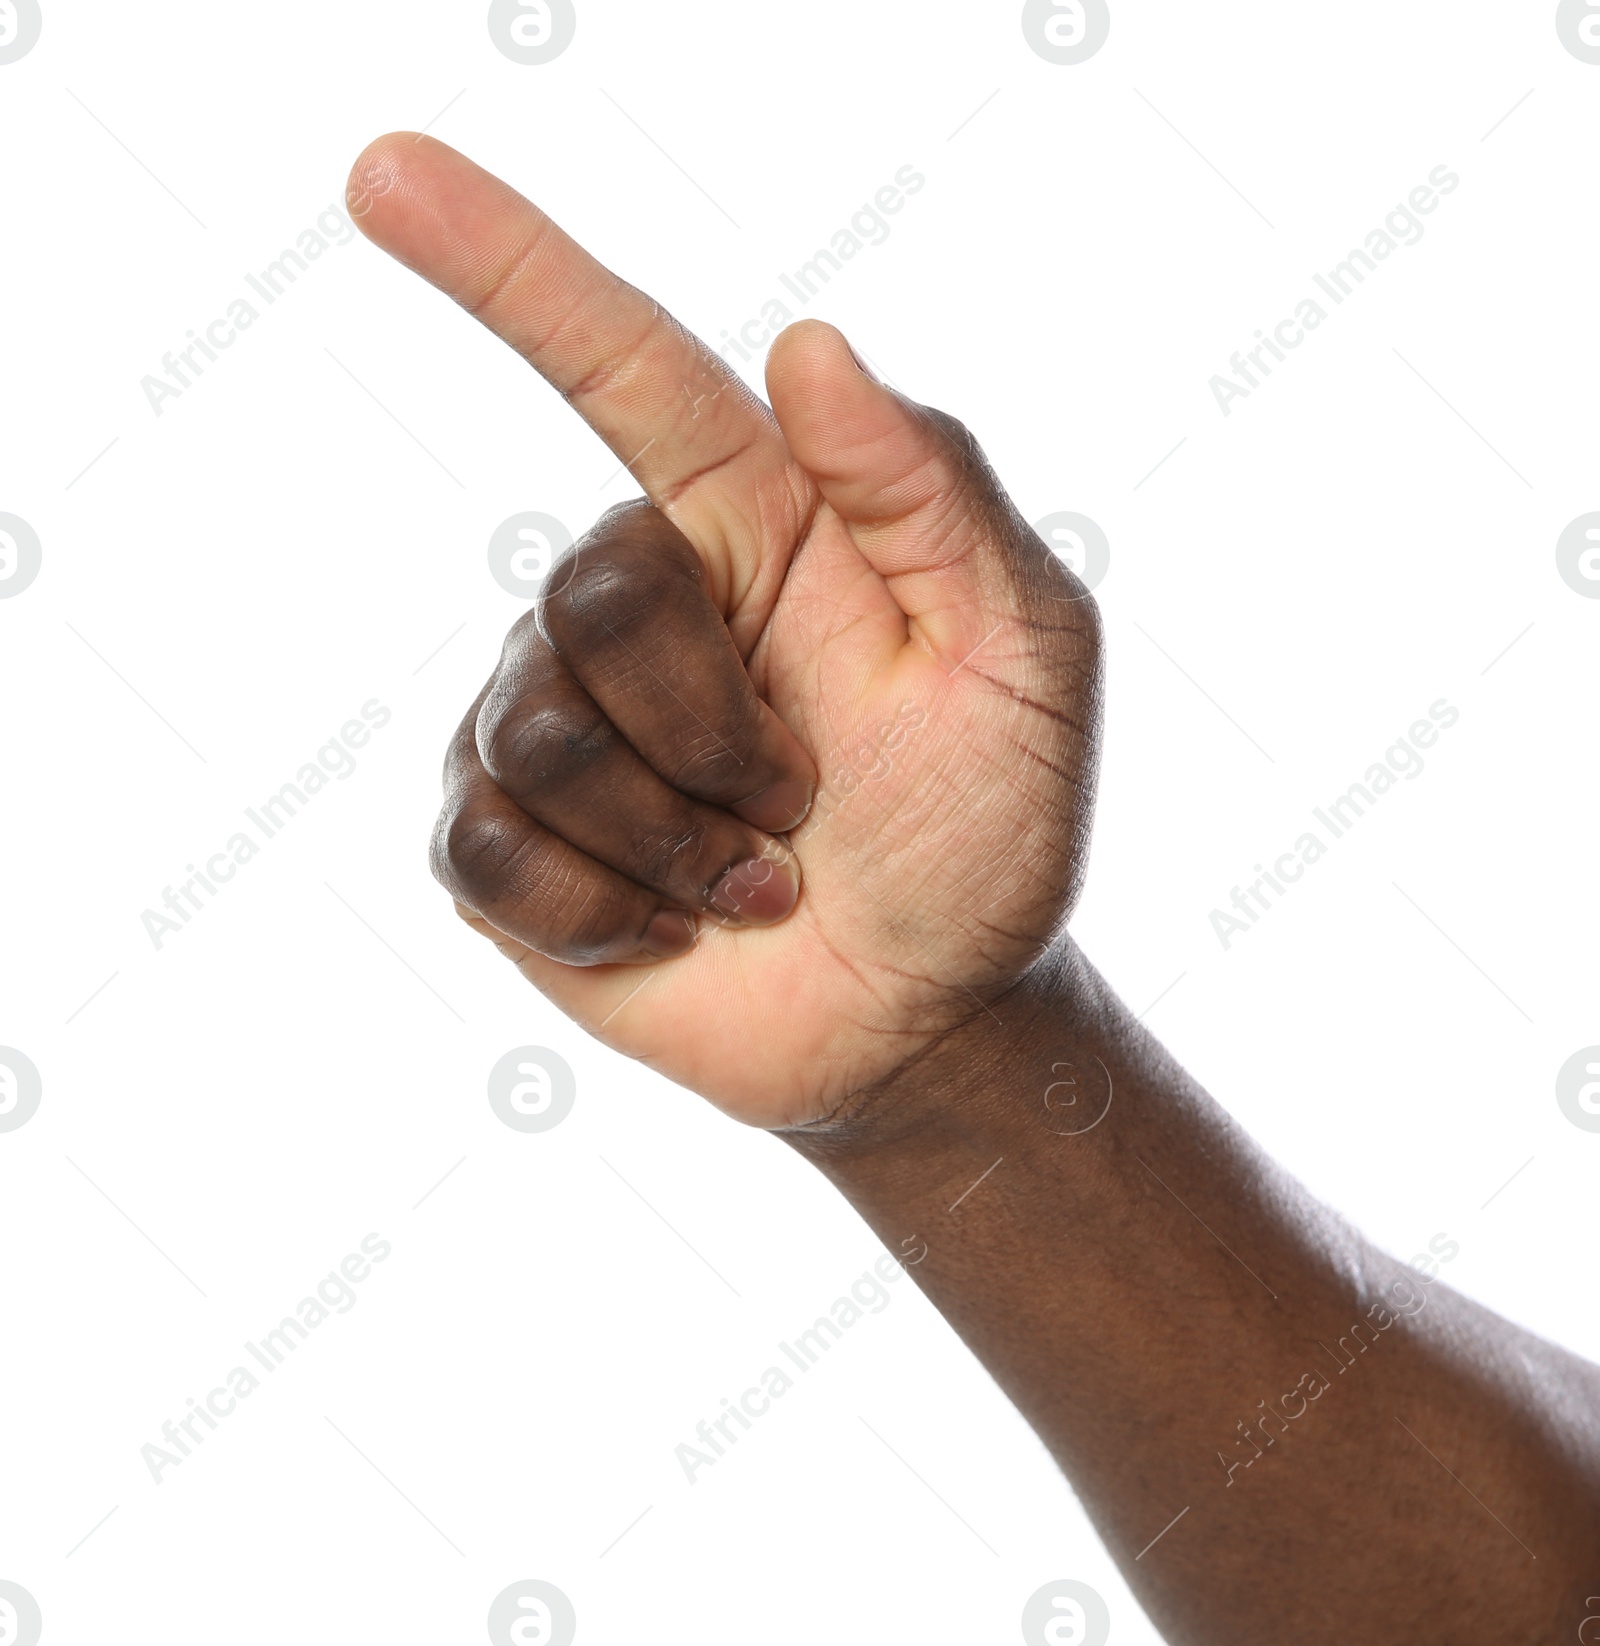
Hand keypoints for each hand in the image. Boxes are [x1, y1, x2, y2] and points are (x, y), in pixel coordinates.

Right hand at [348, 134, 1102, 1128]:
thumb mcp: (1023, 657)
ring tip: (758, 874)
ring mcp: (556, 720)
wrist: (923, 1014)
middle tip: (802, 802)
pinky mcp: (502, 839)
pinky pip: (489, 848)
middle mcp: (642, 605)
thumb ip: (936, 495)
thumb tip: (808, 343)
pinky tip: (672, 924)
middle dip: (714, 730)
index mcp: (760, 527)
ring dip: (677, 837)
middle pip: (590, 592)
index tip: (385, 175)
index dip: (511, 270)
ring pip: (535, 734)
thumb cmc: (986, 830)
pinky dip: (605, 912)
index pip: (623, 369)